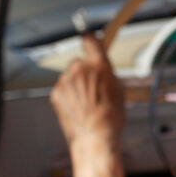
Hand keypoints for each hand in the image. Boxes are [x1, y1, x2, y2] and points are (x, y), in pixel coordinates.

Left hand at [51, 33, 125, 148]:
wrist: (95, 136)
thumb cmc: (111, 117)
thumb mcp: (120, 91)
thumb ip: (109, 76)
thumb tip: (104, 73)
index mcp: (98, 65)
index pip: (90, 40)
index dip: (91, 41)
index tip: (90, 41)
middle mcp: (79, 69)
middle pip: (79, 62)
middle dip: (84, 71)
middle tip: (93, 87)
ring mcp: (65, 81)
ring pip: (70, 77)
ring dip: (75, 85)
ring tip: (86, 103)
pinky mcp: (55, 93)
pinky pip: (62, 89)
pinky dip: (68, 96)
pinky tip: (78, 108)